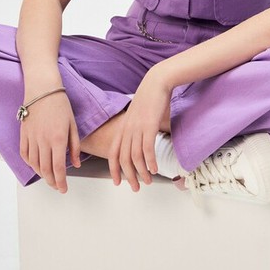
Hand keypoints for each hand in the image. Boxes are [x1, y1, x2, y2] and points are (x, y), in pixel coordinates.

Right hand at [19, 91, 80, 192]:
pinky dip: (30, 164)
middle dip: (52, 182)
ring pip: (34, 164)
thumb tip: (75, 164)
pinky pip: (24, 154)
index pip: (58, 168)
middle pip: (45, 170)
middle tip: (57, 186)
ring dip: (41, 175)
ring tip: (49, 178)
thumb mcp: (73, 124)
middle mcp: (43, 141)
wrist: (43, 89)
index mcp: (58, 139)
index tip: (64, 188)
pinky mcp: (24, 134)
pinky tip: (36, 166)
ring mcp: (32, 138)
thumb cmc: (60, 104)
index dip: (61, 182)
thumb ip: (74, 146)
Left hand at [108, 68, 171, 191]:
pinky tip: (154, 169)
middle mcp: (127, 129)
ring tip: (147, 182)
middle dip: (129, 176)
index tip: (118, 182)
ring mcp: (137, 127)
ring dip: (141, 172)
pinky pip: (147, 149)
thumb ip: (138, 129)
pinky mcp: (148, 125)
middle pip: (123, 158)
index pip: (113, 152)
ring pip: (135, 156)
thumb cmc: (150, 99)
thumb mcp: (139, 115)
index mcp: (123, 127)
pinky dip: (149, 162)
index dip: (114, 169)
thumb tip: (143, 142)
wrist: (156, 82)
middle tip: (135, 188)